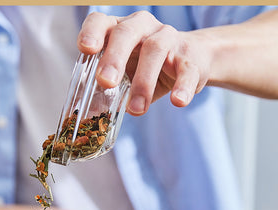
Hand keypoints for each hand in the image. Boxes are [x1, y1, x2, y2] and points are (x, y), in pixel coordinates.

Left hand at [77, 10, 209, 114]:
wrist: (191, 62)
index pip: (101, 23)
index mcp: (118, 31)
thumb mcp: (123, 77)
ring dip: (144, 82)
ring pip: (155, 49)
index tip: (86, 49)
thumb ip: (107, 92)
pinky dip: (183, 86)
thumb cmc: (145, 70)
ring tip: (136, 109)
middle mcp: (141, 27)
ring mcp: (167, 37)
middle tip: (106, 82)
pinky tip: (178, 101)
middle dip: (114, 58)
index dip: (92, 33)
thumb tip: (91, 117)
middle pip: (126, 33)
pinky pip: (187, 69)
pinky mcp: (189, 55)